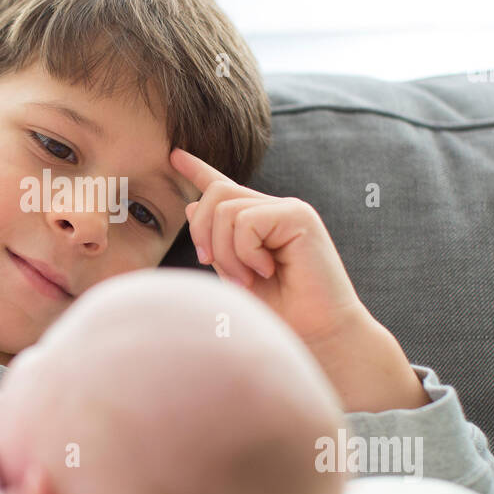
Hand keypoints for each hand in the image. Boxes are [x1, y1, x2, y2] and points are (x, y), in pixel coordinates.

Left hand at [171, 148, 369, 346]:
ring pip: (226, 209)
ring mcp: (288, 210)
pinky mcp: (299, 216)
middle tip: (213, 266)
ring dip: (226, 251)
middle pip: (216, 194)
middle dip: (202, 232)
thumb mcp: (234, 278)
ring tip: (246, 279)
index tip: (174, 155)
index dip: (197, 169)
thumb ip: (217, 243)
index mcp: (258, 224)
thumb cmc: (280, 317)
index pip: (223, 186)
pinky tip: (266, 271)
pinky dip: (245, 252)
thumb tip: (192, 205)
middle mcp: (274, 210)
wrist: (319, 338)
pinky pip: (246, 221)